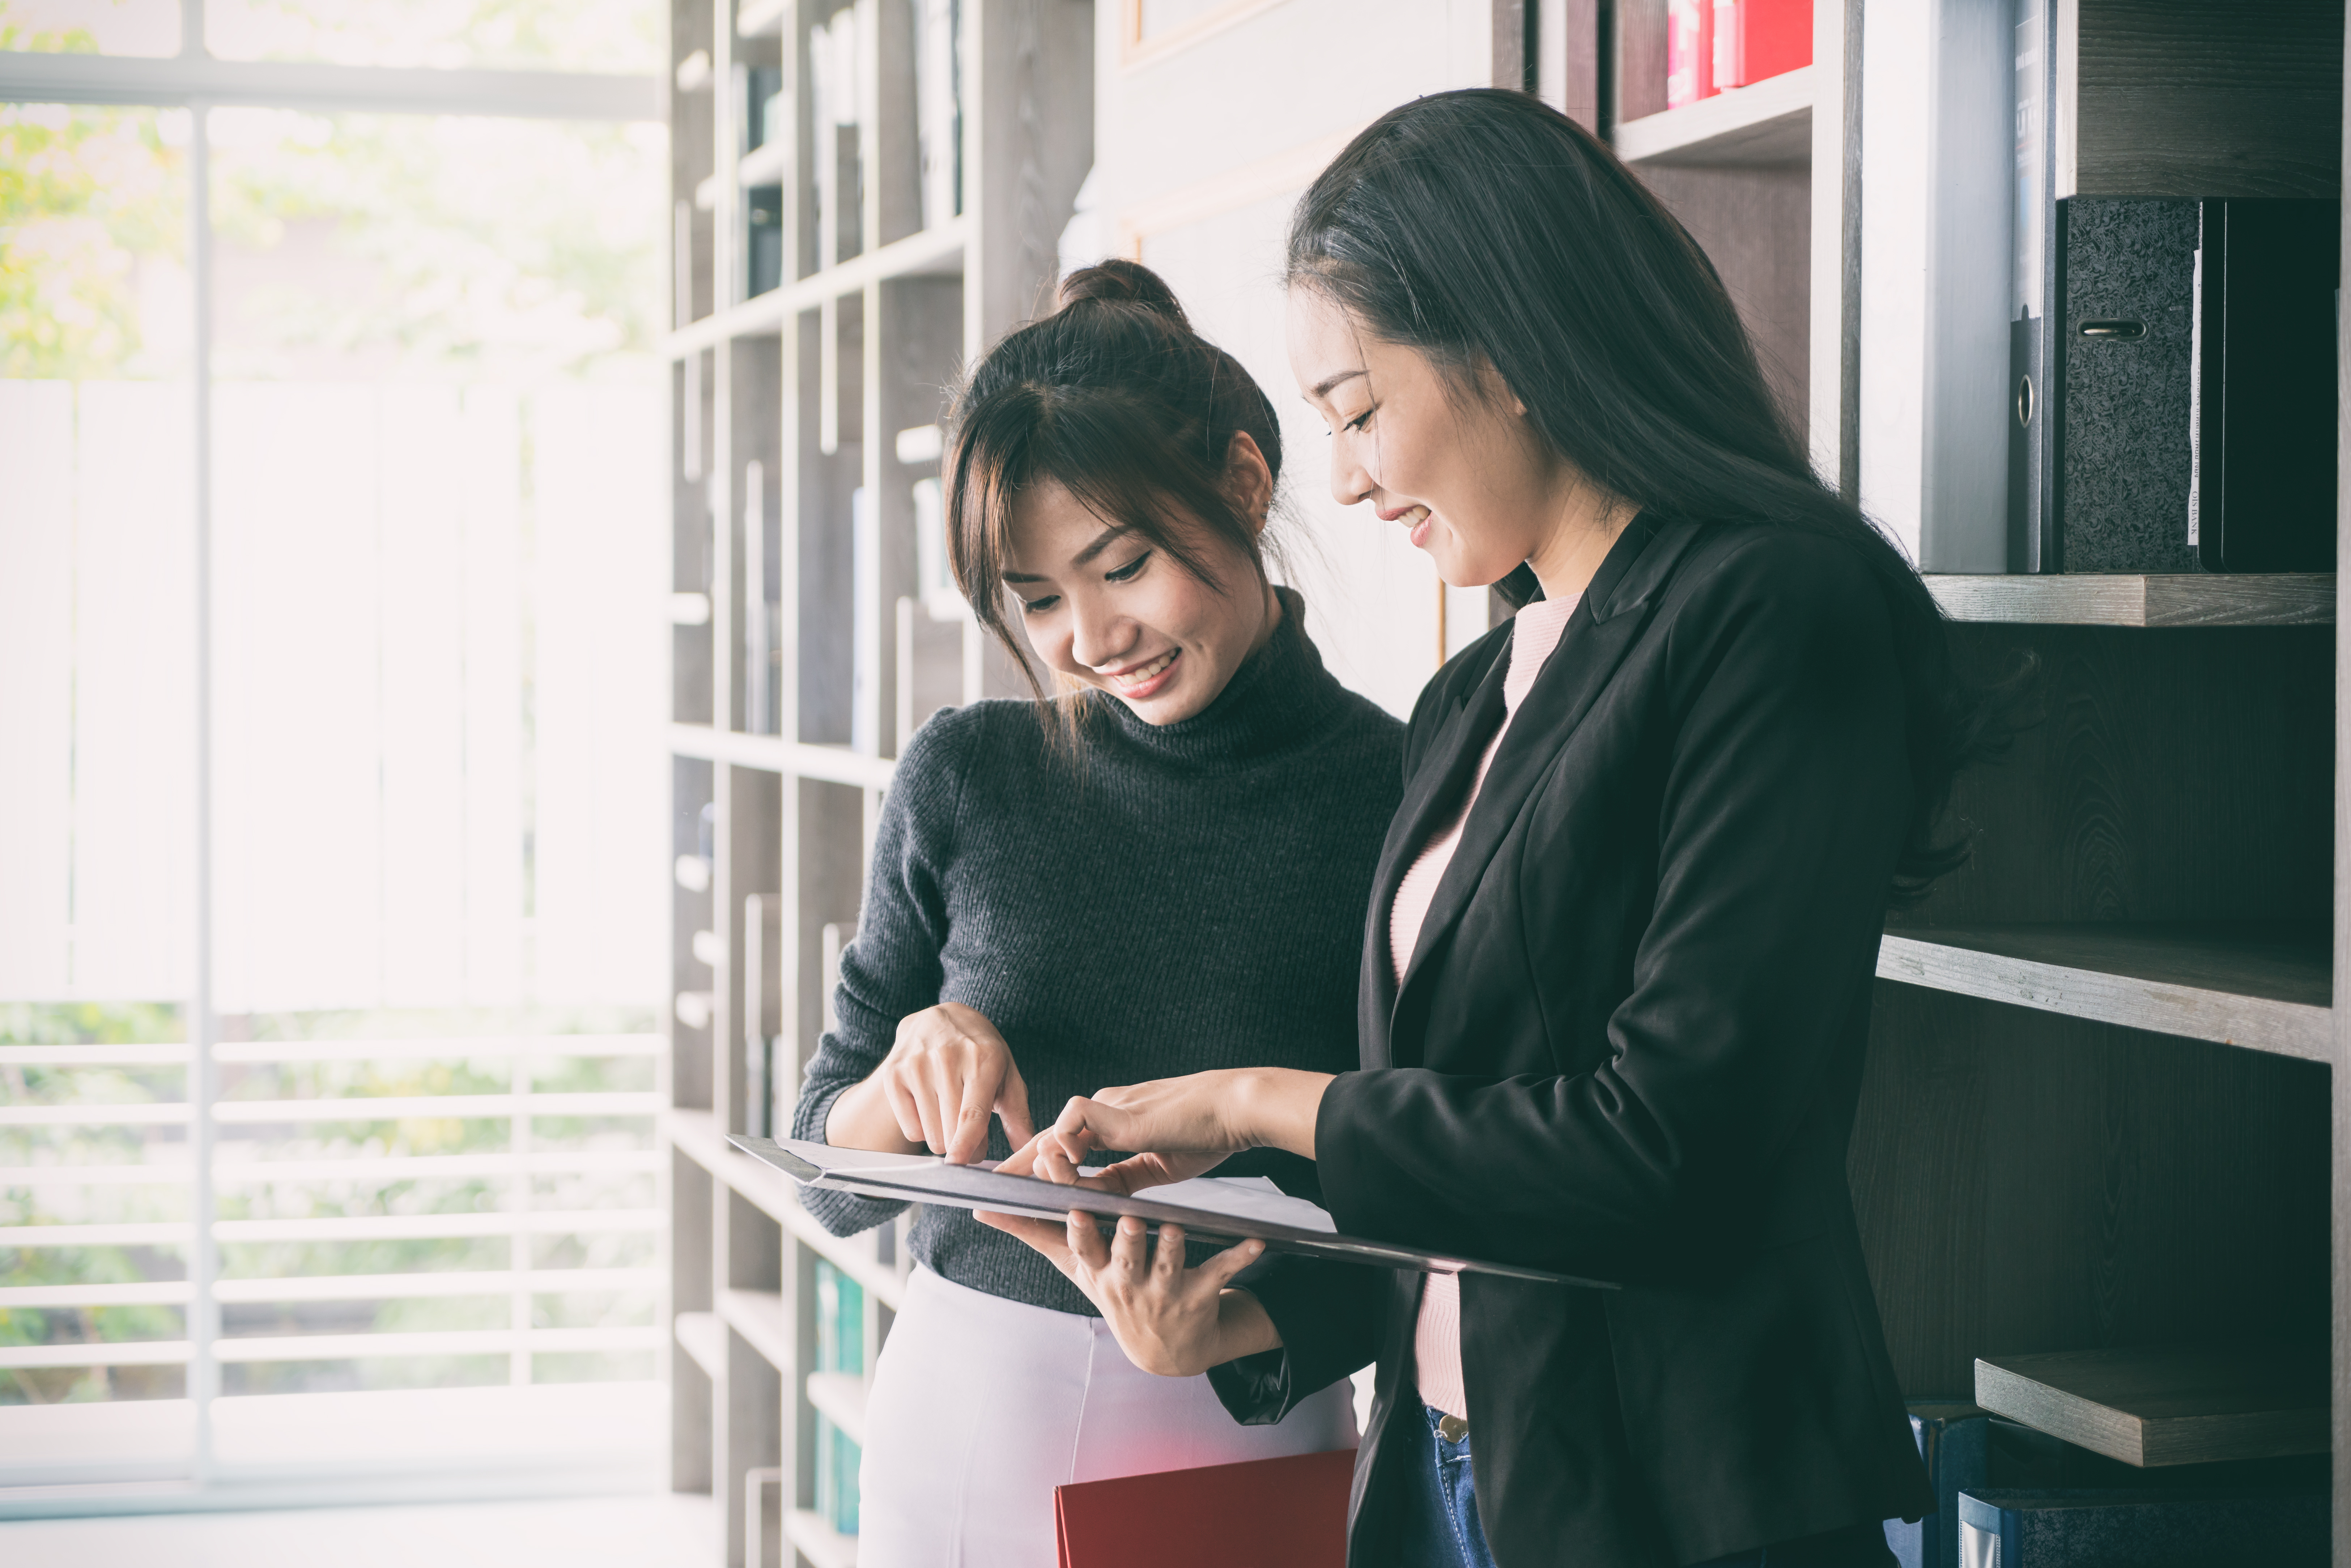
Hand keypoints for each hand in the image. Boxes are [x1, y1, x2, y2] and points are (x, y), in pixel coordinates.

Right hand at [824, 1003, 1033, 1163]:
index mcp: (983, 1058)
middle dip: (964, 1146)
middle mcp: (947, 1057)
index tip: (958, 1164)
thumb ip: (1017, 1114)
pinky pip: (910, 1128)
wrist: (940, 1018)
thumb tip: (1027, 1149)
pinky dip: (923, 1128)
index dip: (966, 1142)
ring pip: (930, 1134)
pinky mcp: (893, 1074)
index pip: (972, 1111)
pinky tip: (930, 1106)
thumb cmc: (980, 1052)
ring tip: (951, 1114)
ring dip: (944, 1138)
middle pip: (950, 1131)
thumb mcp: (1006, 1073)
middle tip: (971, 1132)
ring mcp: (916, 1064)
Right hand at [972, 1207, 1280, 1375]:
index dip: (1076, 1222)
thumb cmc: (1113, 1290)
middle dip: (1125, 1239)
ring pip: (1169, 1261)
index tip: (1071, 1197)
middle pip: (1125, 1256)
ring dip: (1174, 1246)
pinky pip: (1221, 1271)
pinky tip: (1257, 1241)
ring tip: (1177, 1226)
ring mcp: (1164, 1291)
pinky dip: (1239, 1256)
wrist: (1164, 1350)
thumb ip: (1031, 1232)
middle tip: (1127, 1217)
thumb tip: (981, 1207)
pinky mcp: (1199, 1293)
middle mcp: (1127, 1283)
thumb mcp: (1073, 1267)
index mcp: (1096, 1270)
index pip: (1081, 1242)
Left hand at [1023, 1067, 1333, 1174]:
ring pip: (1054, 1133)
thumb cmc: (1207, 1133)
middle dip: (1018, 1165)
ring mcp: (1109, 1108)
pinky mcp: (1118, 1112)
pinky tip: (1062, 1164)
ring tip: (1007, 1185)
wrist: (1235, 1109)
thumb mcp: (1159, 1166)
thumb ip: (1126, 1177)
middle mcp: (1105, 1111)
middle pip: (1049, 1139)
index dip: (1040, 1167)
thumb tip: (1097, 1196)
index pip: (1065, 1146)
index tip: (1016, 1188)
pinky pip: (1073, 1121)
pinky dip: (1062, 1142)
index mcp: (1114, 1122)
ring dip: (1031, 1161)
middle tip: (988, 1189)